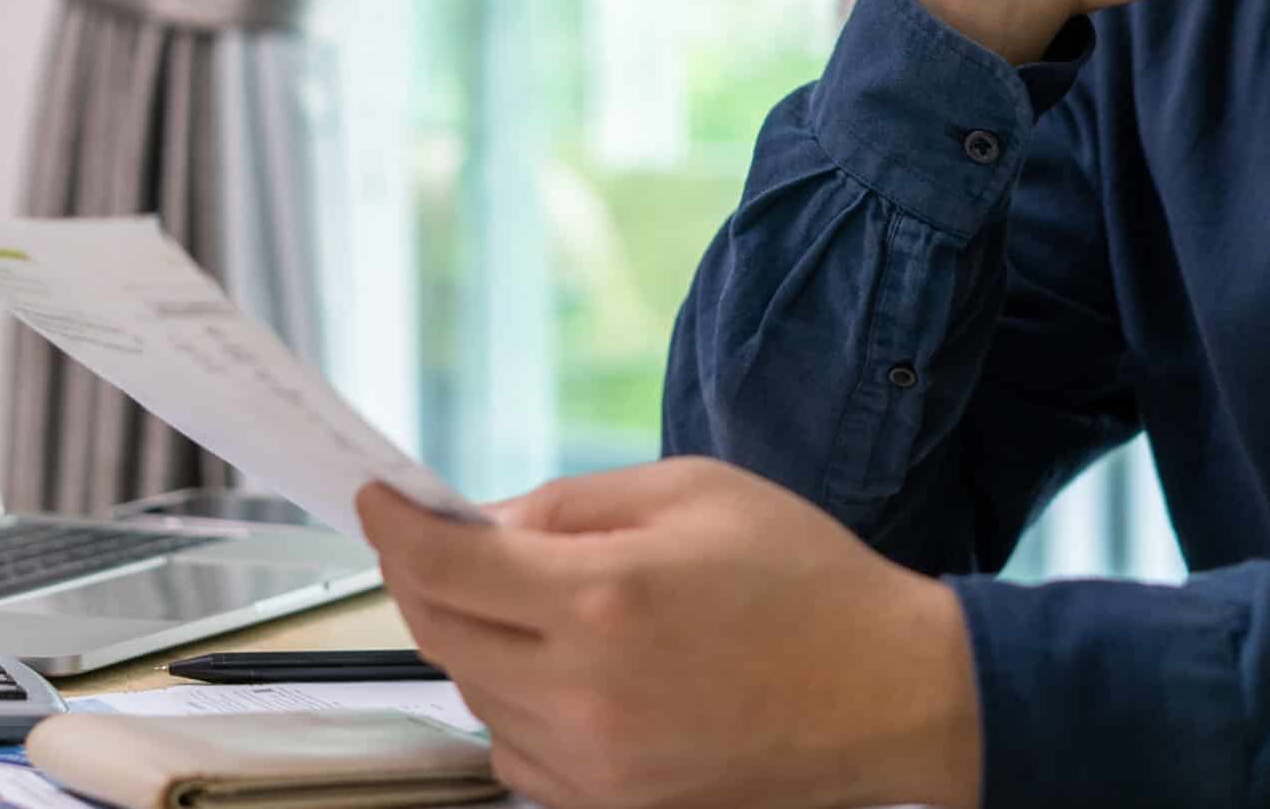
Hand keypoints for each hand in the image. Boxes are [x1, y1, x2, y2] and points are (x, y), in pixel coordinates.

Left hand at [357, 458, 980, 808]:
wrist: (891, 695)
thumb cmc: (805, 579)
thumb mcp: (691, 492)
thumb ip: (573, 505)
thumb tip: (483, 522)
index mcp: (604, 599)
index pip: (447, 564)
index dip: (396, 525)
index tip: (377, 497)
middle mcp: (585, 694)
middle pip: (441, 632)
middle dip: (426, 575)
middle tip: (440, 537)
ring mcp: (596, 766)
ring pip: (472, 694)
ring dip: (476, 639)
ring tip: (537, 600)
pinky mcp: (613, 808)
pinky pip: (516, 753)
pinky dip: (515, 703)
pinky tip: (568, 666)